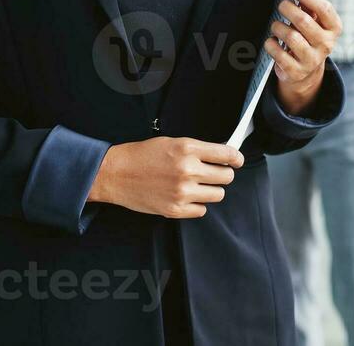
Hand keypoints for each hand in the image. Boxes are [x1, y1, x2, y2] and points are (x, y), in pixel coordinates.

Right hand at [88, 136, 243, 218]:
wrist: (116, 174)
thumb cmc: (142, 155)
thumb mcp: (171, 142)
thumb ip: (196, 149)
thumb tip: (221, 155)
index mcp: (187, 148)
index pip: (226, 154)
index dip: (236, 158)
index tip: (237, 161)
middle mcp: (188, 170)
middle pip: (226, 177)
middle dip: (223, 174)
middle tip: (213, 173)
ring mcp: (182, 192)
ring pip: (217, 195)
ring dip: (210, 190)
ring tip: (196, 185)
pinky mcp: (175, 210)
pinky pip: (202, 210)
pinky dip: (196, 204)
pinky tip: (185, 196)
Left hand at [266, 0, 341, 114]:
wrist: (306, 72)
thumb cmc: (308, 37)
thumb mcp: (314, 21)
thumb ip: (309, 5)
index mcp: (334, 28)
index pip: (324, 8)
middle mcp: (327, 45)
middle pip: (304, 20)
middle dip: (287, 8)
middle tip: (281, 5)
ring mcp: (312, 60)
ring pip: (290, 36)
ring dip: (277, 27)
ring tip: (276, 26)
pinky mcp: (297, 72)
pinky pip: (278, 53)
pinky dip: (270, 44)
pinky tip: (272, 41)